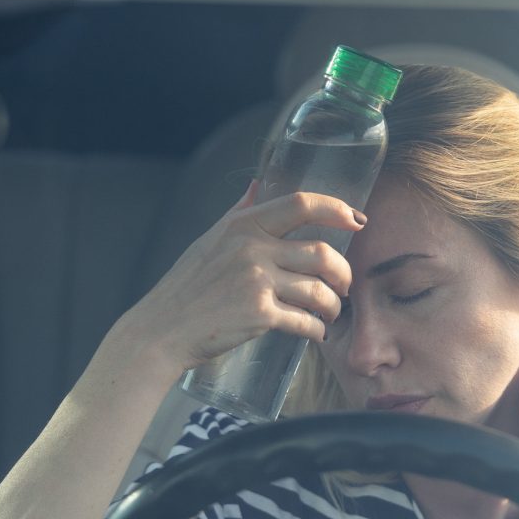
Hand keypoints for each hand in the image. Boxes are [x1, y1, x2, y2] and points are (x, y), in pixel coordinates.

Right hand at [131, 181, 364, 368]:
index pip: (302, 204)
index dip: (337, 209)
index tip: (357, 221)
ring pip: (320, 291)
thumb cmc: (186, 286)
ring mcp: (257, 282)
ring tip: (331, 314)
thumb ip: (239, 212)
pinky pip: (306, 321)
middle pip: (322, 253)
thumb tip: (258, 185)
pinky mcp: (259, 316)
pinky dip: (317, 331)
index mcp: (244, 226)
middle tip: (343, 286)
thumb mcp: (210, 239)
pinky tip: (316, 334)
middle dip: (343, 273)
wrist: (161, 329)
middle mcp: (253, 249)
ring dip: (334, 306)